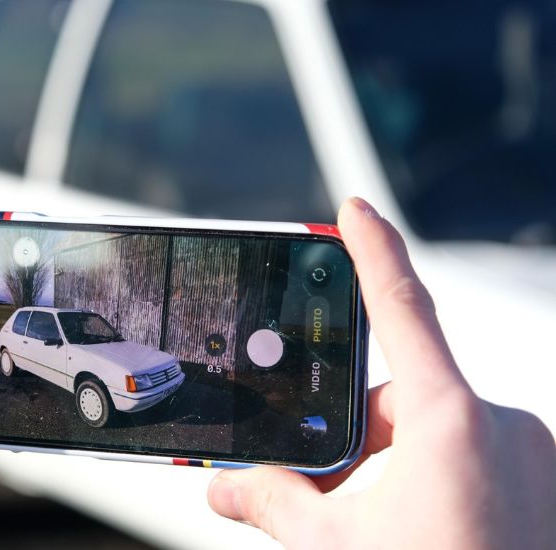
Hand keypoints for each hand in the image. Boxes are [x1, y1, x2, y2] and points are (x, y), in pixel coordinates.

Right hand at [208, 198, 555, 548]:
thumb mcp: (336, 548)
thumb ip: (275, 503)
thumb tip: (225, 487)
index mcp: (450, 421)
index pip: (400, 307)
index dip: (369, 249)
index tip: (351, 210)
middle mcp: (501, 427)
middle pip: (404, 394)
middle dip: (355, 432)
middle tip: (325, 485)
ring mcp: (530, 458)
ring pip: (436, 434)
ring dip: (392, 466)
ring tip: (369, 525)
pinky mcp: (541, 487)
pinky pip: (472, 459)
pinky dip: (432, 482)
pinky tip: (413, 529)